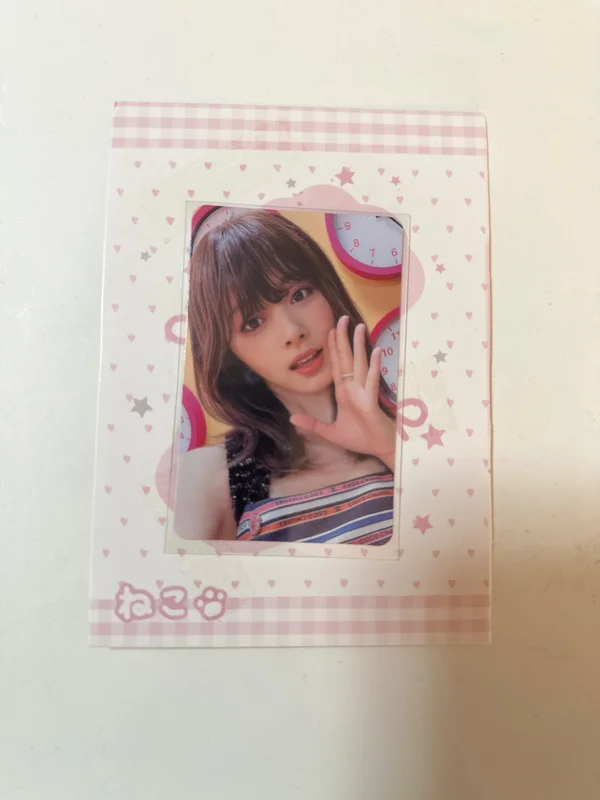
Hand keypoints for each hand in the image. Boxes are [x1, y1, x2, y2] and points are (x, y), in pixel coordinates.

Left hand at [290, 316, 395, 470]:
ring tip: (359, 327)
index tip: (330, 330)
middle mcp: (353, 388)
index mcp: (344, 393)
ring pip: (359, 363)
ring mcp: (363, 392)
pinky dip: (374, 366)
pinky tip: (376, 351)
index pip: (336, 366)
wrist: (378, 448)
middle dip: (343, 339)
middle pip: (346, 359)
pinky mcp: (371, 400)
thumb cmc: (359, 438)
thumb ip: (312, 424)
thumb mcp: (330, 432)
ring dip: (359, 345)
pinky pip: (372, 380)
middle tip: (342, 318)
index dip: (333, 348)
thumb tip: (292, 419)